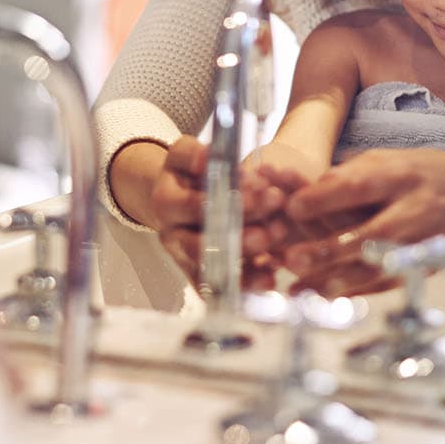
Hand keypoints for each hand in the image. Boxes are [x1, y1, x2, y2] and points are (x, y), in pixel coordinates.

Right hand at [148, 135, 291, 289]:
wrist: (176, 198)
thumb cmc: (187, 174)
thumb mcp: (186, 155)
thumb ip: (196, 154)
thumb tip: (208, 158)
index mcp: (165, 202)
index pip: (193, 205)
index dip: (227, 199)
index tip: (260, 188)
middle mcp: (171, 236)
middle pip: (203, 244)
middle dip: (243, 236)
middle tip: (278, 227)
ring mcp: (185, 260)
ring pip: (213, 270)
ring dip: (248, 264)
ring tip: (278, 253)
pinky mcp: (200, 278)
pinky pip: (221, 289)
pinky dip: (246, 285)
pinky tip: (270, 277)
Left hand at [270, 147, 444, 295]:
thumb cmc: (423, 173)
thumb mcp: (389, 158)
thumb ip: (350, 174)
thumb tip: (307, 189)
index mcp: (400, 177)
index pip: (358, 187)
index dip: (324, 198)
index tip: (290, 207)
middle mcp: (414, 211)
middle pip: (369, 234)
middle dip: (329, 250)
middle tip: (291, 259)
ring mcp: (423, 244)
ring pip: (379, 267)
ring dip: (338, 281)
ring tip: (302, 291)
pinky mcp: (426, 267)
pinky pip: (388, 284)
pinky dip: (356, 293)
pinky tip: (326, 299)